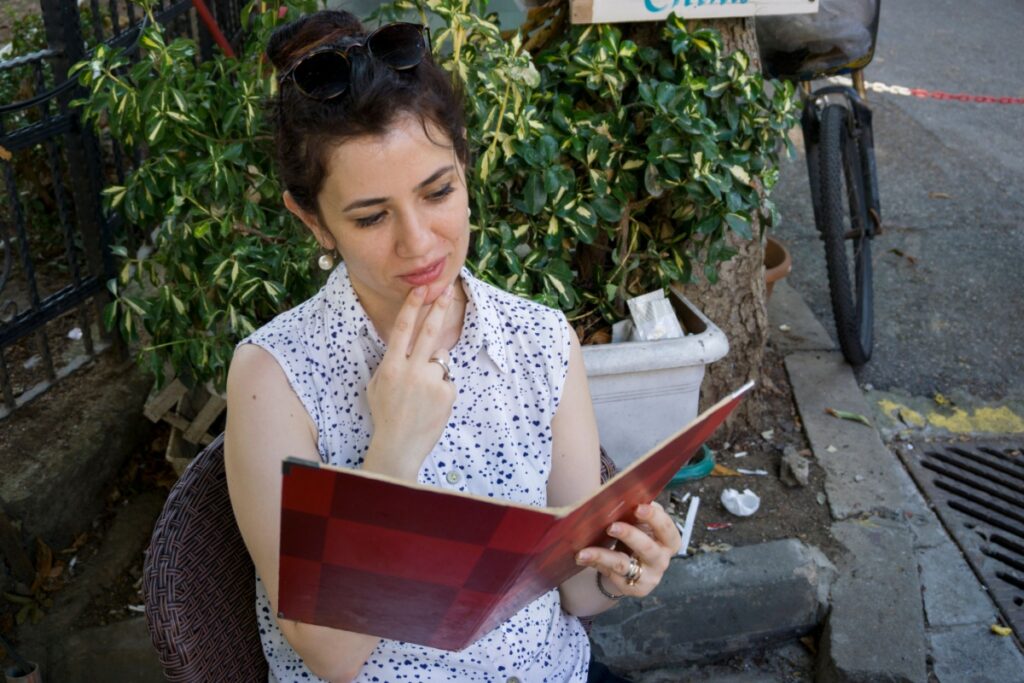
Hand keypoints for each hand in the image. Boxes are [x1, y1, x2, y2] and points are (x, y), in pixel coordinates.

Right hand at [362, 285, 456, 480]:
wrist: (399, 445)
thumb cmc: (385, 414)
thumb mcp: (378, 385)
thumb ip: (393, 363)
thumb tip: (410, 346)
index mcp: (391, 366)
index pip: (402, 329)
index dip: (412, 307)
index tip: (421, 289)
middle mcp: (411, 370)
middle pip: (429, 332)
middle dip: (439, 309)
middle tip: (447, 293)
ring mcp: (430, 381)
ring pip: (439, 361)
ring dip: (434, 370)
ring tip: (422, 395)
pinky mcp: (446, 393)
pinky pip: (447, 381)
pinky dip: (442, 390)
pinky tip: (431, 405)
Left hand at [575, 501, 680, 598]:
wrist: (628, 568)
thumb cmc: (637, 538)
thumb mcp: (641, 525)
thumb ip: (638, 513)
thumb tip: (622, 497)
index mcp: (669, 540)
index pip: (667, 528)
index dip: (654, 517)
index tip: (637, 507)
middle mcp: (662, 560)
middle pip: (647, 548)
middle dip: (629, 535)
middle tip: (611, 526)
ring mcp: (649, 577)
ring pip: (624, 564)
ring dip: (603, 555)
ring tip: (584, 551)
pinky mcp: (633, 588)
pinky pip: (610, 574)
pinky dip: (595, 563)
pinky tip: (582, 557)